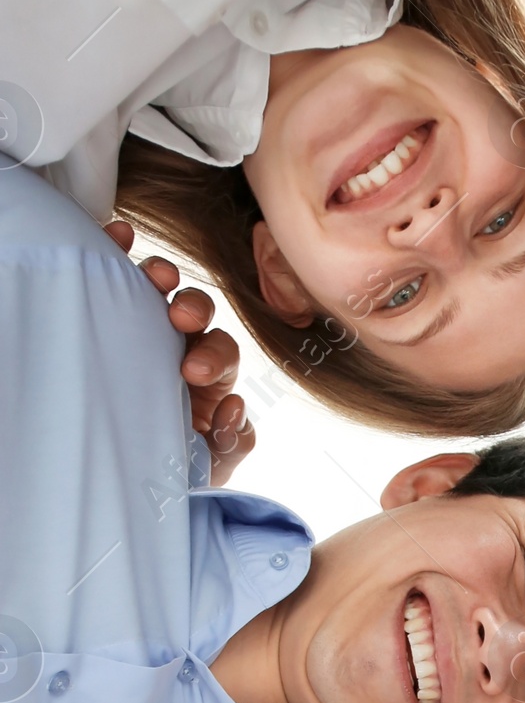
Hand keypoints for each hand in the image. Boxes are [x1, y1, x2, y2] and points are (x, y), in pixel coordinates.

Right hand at [104, 221, 256, 484]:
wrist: (118, 466)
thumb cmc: (168, 464)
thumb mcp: (207, 465)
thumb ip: (231, 443)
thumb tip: (235, 408)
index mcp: (208, 380)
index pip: (221, 353)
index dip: (214, 355)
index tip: (193, 372)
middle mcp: (179, 346)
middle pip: (196, 312)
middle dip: (193, 308)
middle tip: (180, 317)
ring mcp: (145, 329)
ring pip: (160, 290)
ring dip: (160, 276)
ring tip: (154, 278)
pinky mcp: (112, 314)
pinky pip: (119, 276)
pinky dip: (120, 251)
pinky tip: (117, 237)